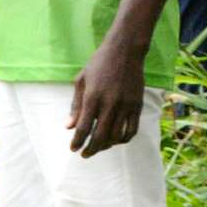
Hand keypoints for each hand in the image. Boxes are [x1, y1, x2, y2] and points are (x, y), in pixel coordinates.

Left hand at [67, 40, 145, 156]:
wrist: (124, 51)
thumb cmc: (98, 64)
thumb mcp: (81, 81)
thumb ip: (76, 106)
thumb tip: (69, 126)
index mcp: (93, 97)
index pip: (84, 127)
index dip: (78, 141)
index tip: (73, 149)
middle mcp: (110, 104)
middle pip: (100, 136)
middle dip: (91, 149)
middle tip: (84, 154)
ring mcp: (126, 106)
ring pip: (117, 136)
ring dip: (106, 146)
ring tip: (98, 147)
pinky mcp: (137, 105)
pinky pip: (132, 129)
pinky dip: (124, 139)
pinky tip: (115, 140)